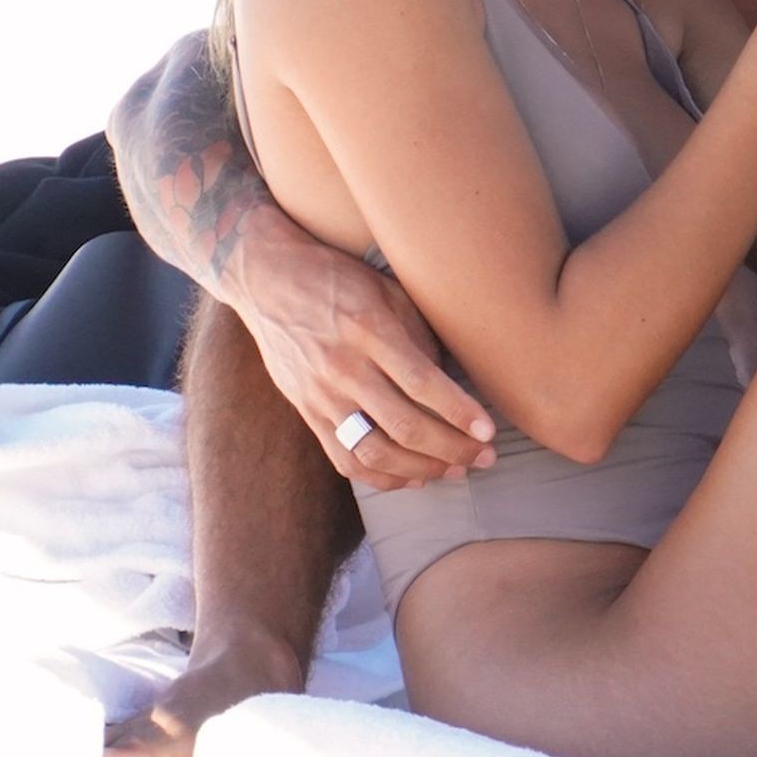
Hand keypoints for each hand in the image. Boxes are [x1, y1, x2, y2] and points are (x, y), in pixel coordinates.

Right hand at [231, 212, 495, 488]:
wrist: (268, 279)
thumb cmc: (339, 279)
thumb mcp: (389, 291)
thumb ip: (420, 336)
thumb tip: (451, 382)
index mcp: (370, 330)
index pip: (422, 383)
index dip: (459, 412)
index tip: (489, 431)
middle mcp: (344, 368)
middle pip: (404, 425)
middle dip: (452, 448)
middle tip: (485, 458)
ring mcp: (321, 395)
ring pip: (375, 451)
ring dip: (421, 469)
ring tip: (455, 470)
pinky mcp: (306, 412)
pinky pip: (344, 458)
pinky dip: (381, 476)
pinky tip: (412, 476)